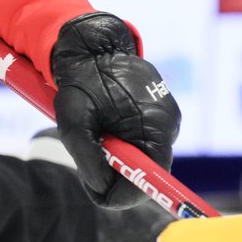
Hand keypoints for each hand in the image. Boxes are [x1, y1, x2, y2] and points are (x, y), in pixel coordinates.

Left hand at [51, 12, 180, 207]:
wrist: (91, 47)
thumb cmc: (81, 80)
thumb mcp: (73, 121)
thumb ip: (88, 157)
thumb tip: (101, 188)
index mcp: (155, 128)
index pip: (151, 179)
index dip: (123, 193)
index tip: (97, 191)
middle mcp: (167, 127)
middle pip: (145, 173)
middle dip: (114, 174)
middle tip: (86, 159)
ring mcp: (163, 122)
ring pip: (139, 159)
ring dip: (114, 157)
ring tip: (93, 133)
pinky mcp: (155, 117)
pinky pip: (138, 143)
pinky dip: (118, 144)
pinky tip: (102, 126)